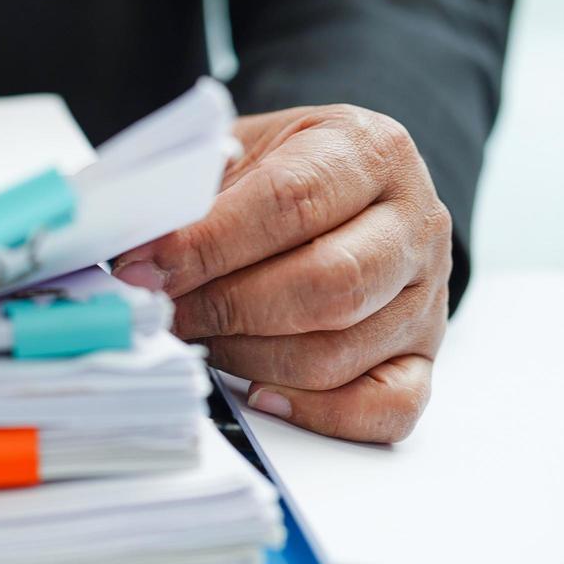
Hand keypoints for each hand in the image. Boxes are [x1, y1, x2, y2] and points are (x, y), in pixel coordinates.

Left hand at [114, 105, 451, 442]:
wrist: (343, 184)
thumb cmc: (281, 171)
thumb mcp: (238, 151)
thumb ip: (192, 192)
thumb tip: (136, 254)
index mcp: (370, 151)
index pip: (291, 202)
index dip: (207, 245)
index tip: (144, 268)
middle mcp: (414, 222)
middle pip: (327, 285)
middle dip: (225, 307)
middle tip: (166, 313)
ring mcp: (427, 295)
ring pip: (340, 352)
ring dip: (248, 358)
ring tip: (198, 340)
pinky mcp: (421, 355)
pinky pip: (386, 408)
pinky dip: (317, 412)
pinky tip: (260, 393)